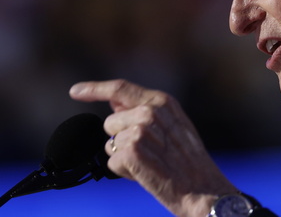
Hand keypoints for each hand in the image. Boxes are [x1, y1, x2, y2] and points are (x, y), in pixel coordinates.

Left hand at [70, 79, 236, 216]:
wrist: (204, 191)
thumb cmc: (190, 162)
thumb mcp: (174, 125)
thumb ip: (145, 110)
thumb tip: (114, 103)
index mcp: (161, 101)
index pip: (119, 89)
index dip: (94, 89)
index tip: (75, 91)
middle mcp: (149, 112)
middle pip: (110, 122)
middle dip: (121, 139)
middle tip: (149, 153)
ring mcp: (140, 131)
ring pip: (110, 143)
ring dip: (124, 157)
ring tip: (150, 164)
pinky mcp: (131, 152)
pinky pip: (112, 162)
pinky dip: (124, 172)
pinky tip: (145, 174)